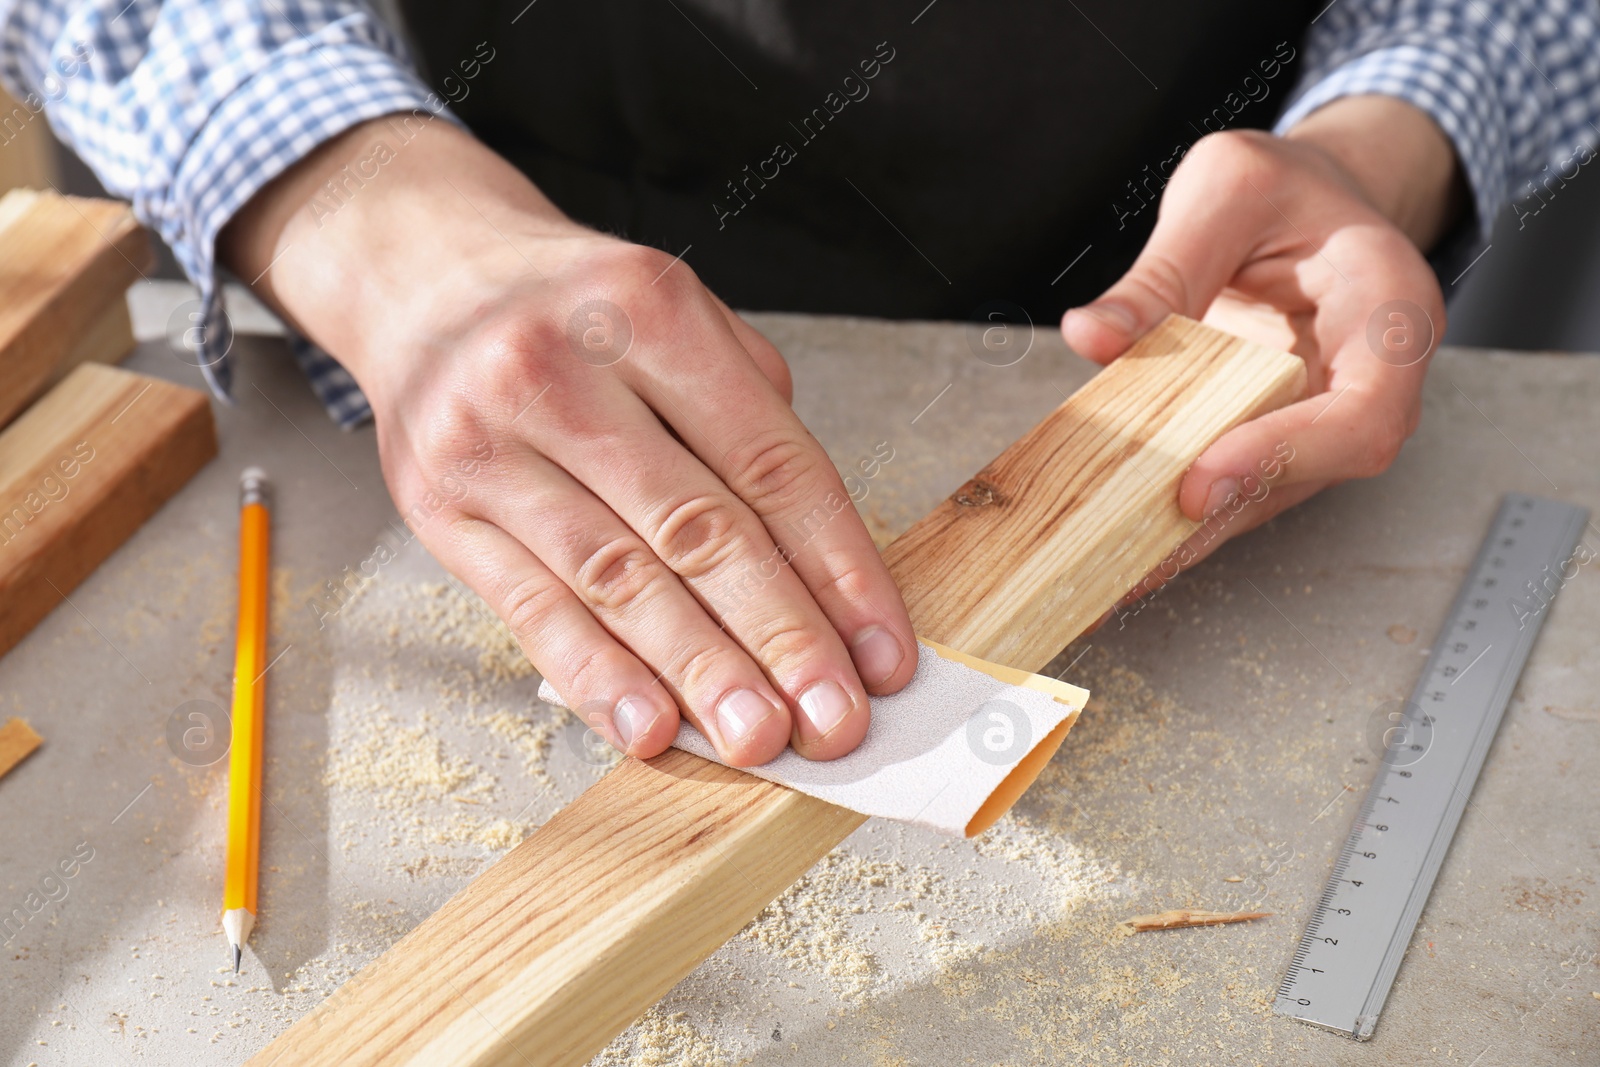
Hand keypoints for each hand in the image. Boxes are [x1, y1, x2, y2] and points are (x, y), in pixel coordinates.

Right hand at [221, 119, 916, 765]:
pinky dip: (597, 675)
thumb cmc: (574, 310)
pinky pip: (532, 608)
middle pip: (698, 527)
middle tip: (834, 720)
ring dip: (699, 670)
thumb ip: (750, 416)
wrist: (420, 277)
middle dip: (780, 636)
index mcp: (649, 310)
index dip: (838, 567)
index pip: (769, 462)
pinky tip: (651, 726)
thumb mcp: (675, 315)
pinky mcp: (438, 509)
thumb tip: (822, 565)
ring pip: (617, 579)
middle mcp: (561, 370)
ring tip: (759, 738)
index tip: (882, 651)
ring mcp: (489, 442)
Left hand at [1062, 96, 1462, 610]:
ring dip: (1188, 537)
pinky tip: (1113, 548)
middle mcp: (1370, 382)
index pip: (1362, 412)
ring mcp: (1322, 420)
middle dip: (1218, 517)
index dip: (1285, 456)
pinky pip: (1230, 485)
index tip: (1199, 482)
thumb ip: (1161, 269)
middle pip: (1311, 475)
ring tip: (1107, 574)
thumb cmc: (1285, 188)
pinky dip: (1173, 519)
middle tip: (1132, 558)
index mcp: (1388, 310)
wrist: (1310, 201)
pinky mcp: (1272, 437)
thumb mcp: (1225, 189)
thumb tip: (1092, 336)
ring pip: (1264, 496)